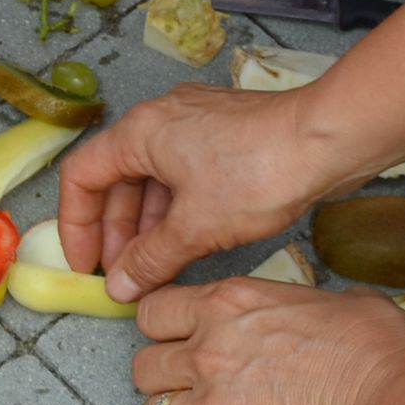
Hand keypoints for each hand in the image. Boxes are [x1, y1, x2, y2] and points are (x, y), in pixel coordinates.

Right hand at [58, 84, 359, 299]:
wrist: (328, 139)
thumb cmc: (261, 169)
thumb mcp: (196, 227)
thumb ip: (152, 259)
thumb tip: (122, 285)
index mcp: (140, 132)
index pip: (82, 176)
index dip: (77, 225)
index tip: (87, 264)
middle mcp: (161, 119)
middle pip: (116, 178)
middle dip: (116, 230)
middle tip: (122, 274)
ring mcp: (195, 123)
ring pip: (153, 178)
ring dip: (147, 224)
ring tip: (153, 266)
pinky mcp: (224, 134)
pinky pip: (184, 174)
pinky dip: (177, 209)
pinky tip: (186, 242)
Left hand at [132, 278, 404, 404]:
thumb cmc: (379, 348)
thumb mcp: (337, 298)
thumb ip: (298, 304)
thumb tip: (313, 313)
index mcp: (227, 306)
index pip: (152, 312)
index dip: (162, 329)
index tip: (176, 340)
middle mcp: (208, 353)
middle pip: (142, 368)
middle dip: (162, 380)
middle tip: (191, 388)